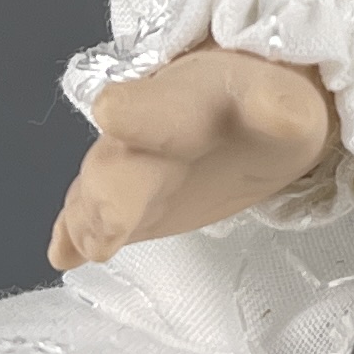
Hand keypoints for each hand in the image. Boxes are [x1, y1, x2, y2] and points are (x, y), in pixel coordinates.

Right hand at [48, 46, 340, 269]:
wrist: (253, 110)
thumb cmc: (273, 106)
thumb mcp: (290, 106)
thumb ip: (280, 110)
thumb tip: (282, 113)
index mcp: (189, 97)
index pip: (161, 100)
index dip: (138, 109)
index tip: (112, 112)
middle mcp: (143, 127)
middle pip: (119, 155)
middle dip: (110, 186)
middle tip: (108, 225)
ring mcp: (129, 164)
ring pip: (100, 184)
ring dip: (91, 214)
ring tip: (91, 244)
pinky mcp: (124, 201)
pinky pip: (90, 211)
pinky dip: (74, 232)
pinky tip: (64, 255)